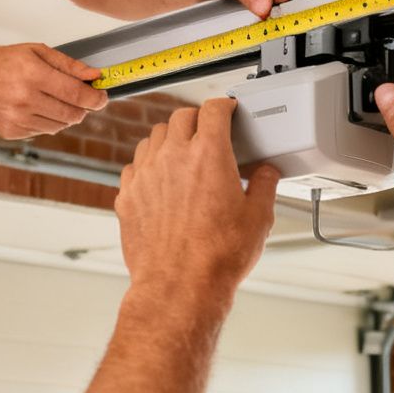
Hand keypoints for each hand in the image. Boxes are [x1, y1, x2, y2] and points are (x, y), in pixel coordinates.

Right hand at [0, 44, 107, 138]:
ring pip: (59, 125)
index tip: (102, 96)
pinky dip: (46, 121)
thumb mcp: (35, 52)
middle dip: (83, 107)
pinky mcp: (12, 131)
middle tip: (82, 98)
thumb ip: (68, 65)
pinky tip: (35, 107)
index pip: (77, 94)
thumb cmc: (0, 62)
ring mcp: (17, 118)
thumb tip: (94, 76)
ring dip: (65, 115)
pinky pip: (42, 131)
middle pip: (72, 114)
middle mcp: (25, 99)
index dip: (96, 98)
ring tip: (53, 99)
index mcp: (32, 74)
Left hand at [116, 98, 280, 301]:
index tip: (226, 110)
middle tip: (207, 131)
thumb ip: (264, 186)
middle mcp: (173, 157)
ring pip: (153, 137)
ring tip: (182, 153)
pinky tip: (159, 179)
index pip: (213, 109)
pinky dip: (148, 165)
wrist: (179, 286)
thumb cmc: (217, 257)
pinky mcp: (127, 196)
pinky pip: (134, 166)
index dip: (223, 106)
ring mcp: (145, 175)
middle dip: (197, 119)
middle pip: (180, 117)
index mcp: (209, 154)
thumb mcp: (258, 218)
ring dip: (169, 138)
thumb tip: (266, 173)